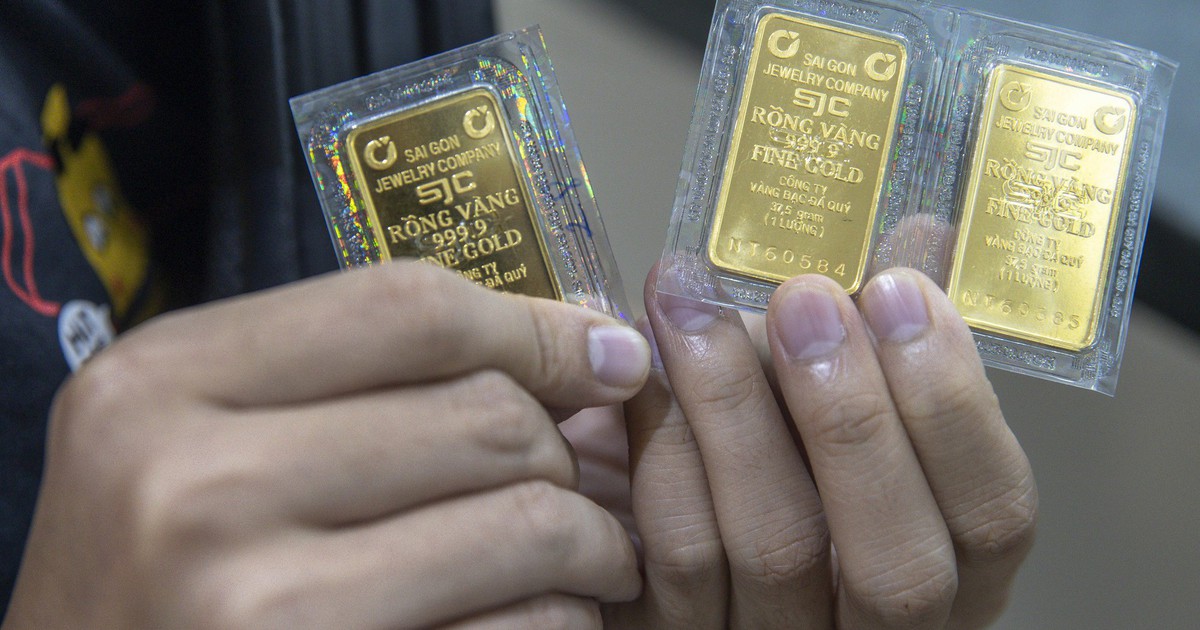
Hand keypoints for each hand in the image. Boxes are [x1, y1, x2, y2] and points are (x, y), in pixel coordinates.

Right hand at [4, 262, 650, 628]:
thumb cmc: (161, 571)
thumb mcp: (198, 440)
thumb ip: (349, 379)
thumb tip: (581, 347)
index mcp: (163, 385)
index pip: (407, 309)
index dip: (534, 328)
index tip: (603, 357)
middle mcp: (196, 487)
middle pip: (485, 416)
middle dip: (565, 450)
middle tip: (580, 481)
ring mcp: (259, 605)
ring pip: (528, 524)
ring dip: (590, 541)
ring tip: (590, 555)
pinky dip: (561, 620)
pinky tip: (542, 618)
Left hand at [606, 265, 1036, 628]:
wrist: (674, 542)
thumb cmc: (786, 468)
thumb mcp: (858, 416)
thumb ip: (891, 343)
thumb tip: (920, 233)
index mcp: (952, 576)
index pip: (994, 516)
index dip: (955, 406)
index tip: (901, 292)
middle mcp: (873, 629)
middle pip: (895, 560)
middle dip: (852, 415)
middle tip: (804, 295)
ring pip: (773, 546)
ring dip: (735, 408)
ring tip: (695, 302)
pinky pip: (675, 552)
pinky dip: (663, 445)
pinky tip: (645, 364)